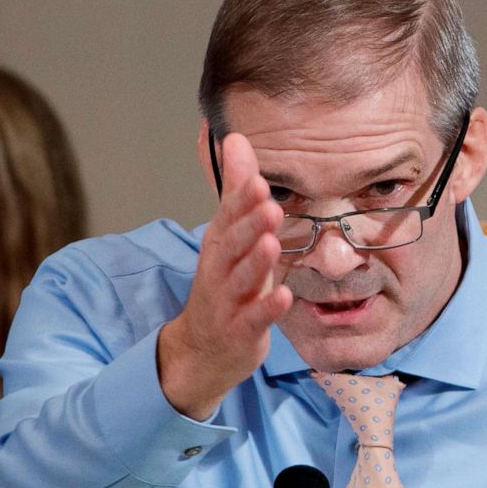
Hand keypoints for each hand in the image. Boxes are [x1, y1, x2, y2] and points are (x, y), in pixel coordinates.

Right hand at [158, 133, 292, 419]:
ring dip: (255, 262)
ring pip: (240, 280)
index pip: (228, 217)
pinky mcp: (240, 331)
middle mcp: (219, 270)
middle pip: (232, 245)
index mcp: (219, 244)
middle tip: (267, 201)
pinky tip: (284, 296)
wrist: (202, 349)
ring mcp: (227, 303)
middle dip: (248, 223)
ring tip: (271, 243)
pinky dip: (267, 309)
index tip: (257, 178)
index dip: (241, 199)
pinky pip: (253, 319)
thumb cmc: (224, 285)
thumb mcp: (230, 235)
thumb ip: (236, 188)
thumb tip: (236, 138)